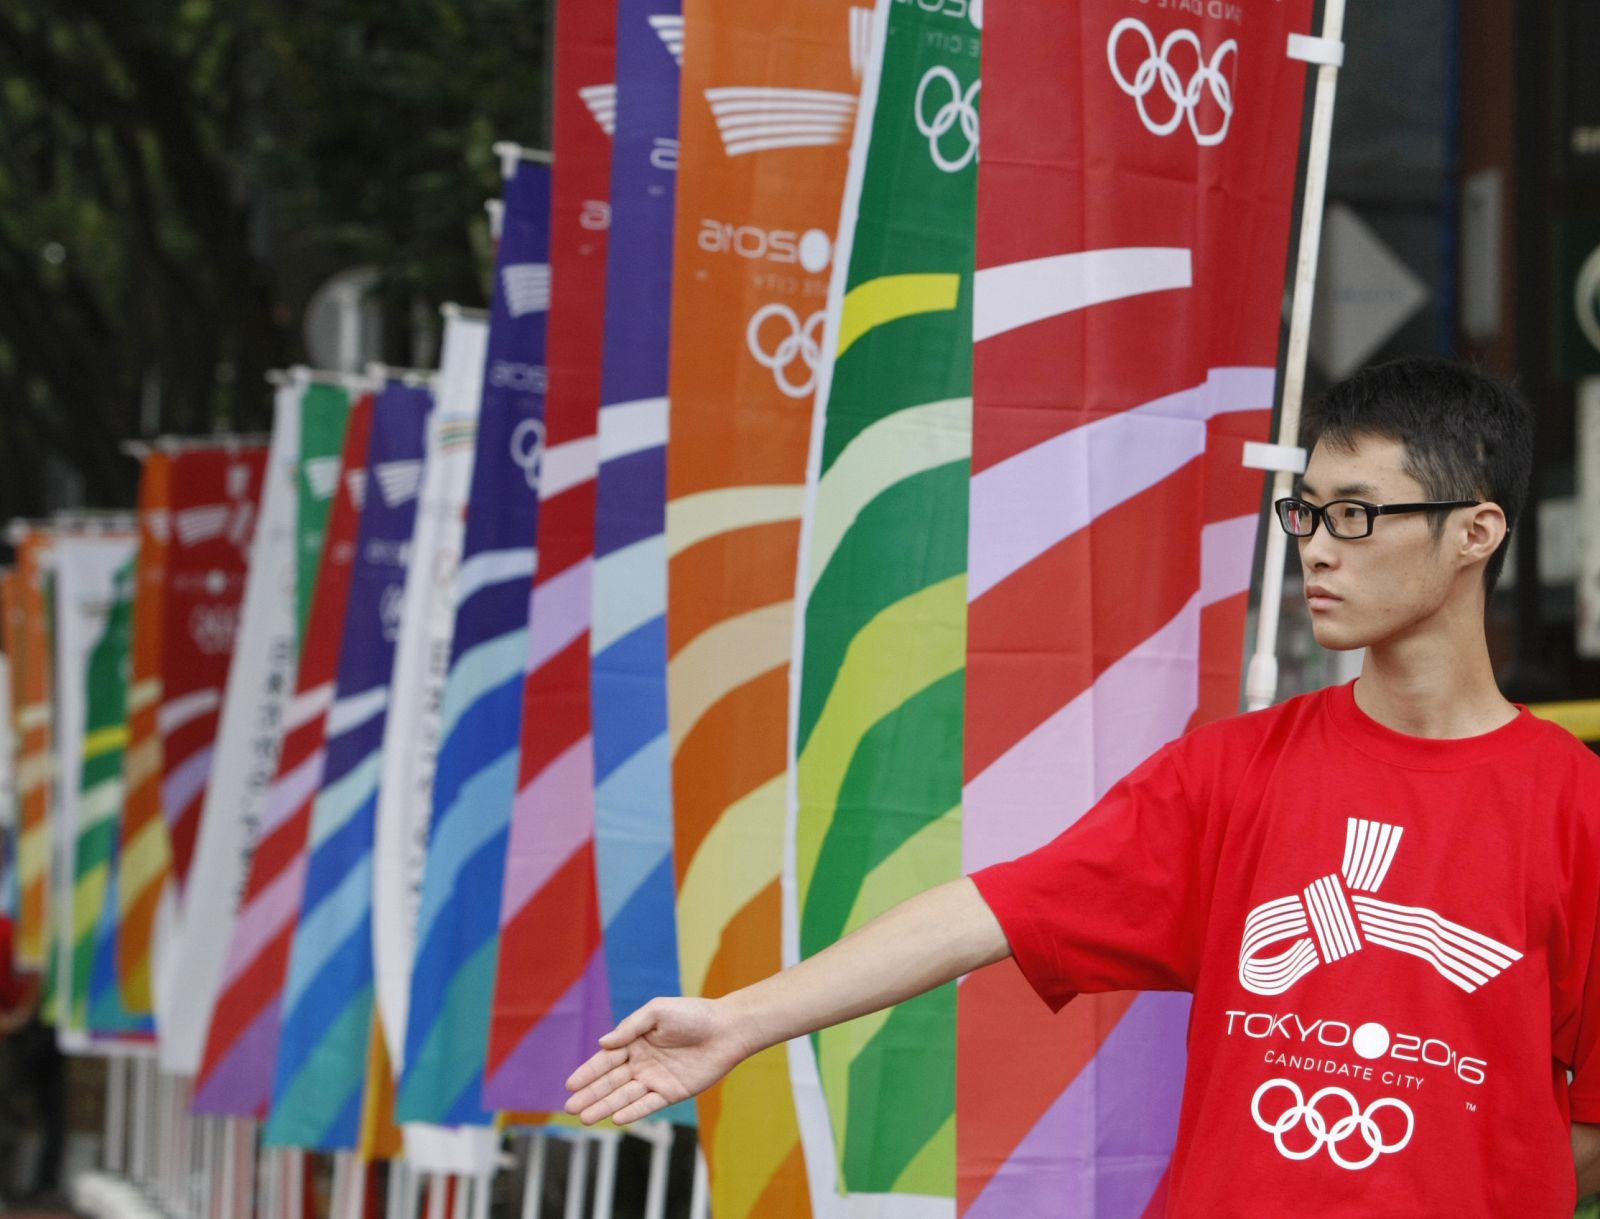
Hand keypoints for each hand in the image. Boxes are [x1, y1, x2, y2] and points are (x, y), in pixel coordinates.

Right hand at [564, 996, 753, 1125]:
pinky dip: (633, 1111)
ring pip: (625, 1096)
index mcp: (635, 1041)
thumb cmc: (692, 1014)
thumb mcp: (657, 1011)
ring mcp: (656, 1078)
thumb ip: (630, 1027)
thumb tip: (603, 1043)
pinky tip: (617, 1117)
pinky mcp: (672, 1092)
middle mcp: (642, 1062)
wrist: (726, 1029)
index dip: (588, 1073)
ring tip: (585, 1118)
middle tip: (570, 1108)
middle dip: (590, 1094)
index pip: (606, 1060)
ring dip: (605, 1107)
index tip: (570, 1085)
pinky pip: (648, 1104)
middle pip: (611, 1081)